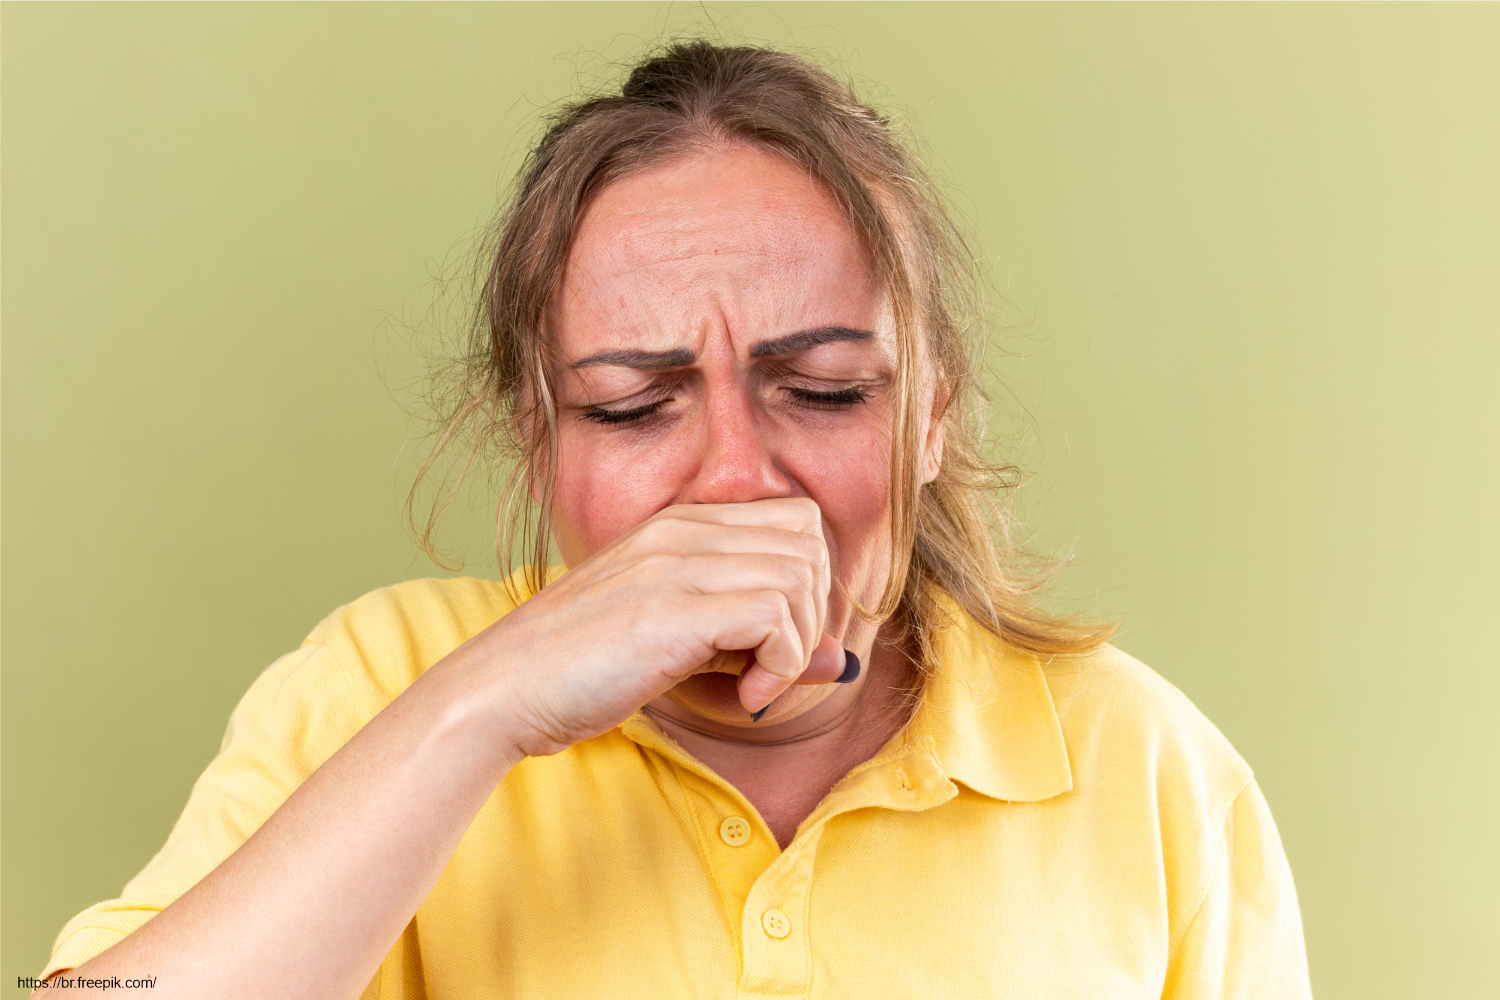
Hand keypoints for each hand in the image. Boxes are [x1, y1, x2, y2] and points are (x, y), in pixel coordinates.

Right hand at [463, 497, 848, 757]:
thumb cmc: (580, 673)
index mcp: (677, 527)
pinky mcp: (674, 608)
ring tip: (755, 682)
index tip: (778, 643)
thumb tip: (836, 660)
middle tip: (775, 664)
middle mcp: (681, 531)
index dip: (806, 583)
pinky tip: (746, 694)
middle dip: (814, 608)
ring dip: (797, 641)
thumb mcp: (678, 643)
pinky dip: (779, 663)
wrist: (501, 690)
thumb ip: (751, 638)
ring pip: (803, 573)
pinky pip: (776, 615)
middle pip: (809, 538)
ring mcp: (675, 564)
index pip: (793, 520)